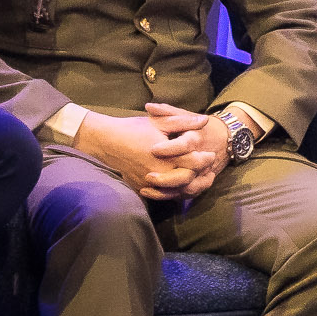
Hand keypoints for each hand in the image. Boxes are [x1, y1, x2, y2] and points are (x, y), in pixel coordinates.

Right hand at [77, 105, 216, 201]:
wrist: (106, 141)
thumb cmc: (133, 129)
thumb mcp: (160, 122)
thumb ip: (184, 122)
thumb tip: (205, 121)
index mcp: (165, 157)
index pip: (194, 163)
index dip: (205, 159)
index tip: (210, 154)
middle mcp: (158, 173)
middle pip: (187, 180)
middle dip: (200, 174)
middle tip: (207, 167)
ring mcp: (148, 183)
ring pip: (175, 191)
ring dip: (189, 185)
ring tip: (197, 176)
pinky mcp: (141, 187)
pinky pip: (161, 194)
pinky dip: (173, 191)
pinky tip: (179, 183)